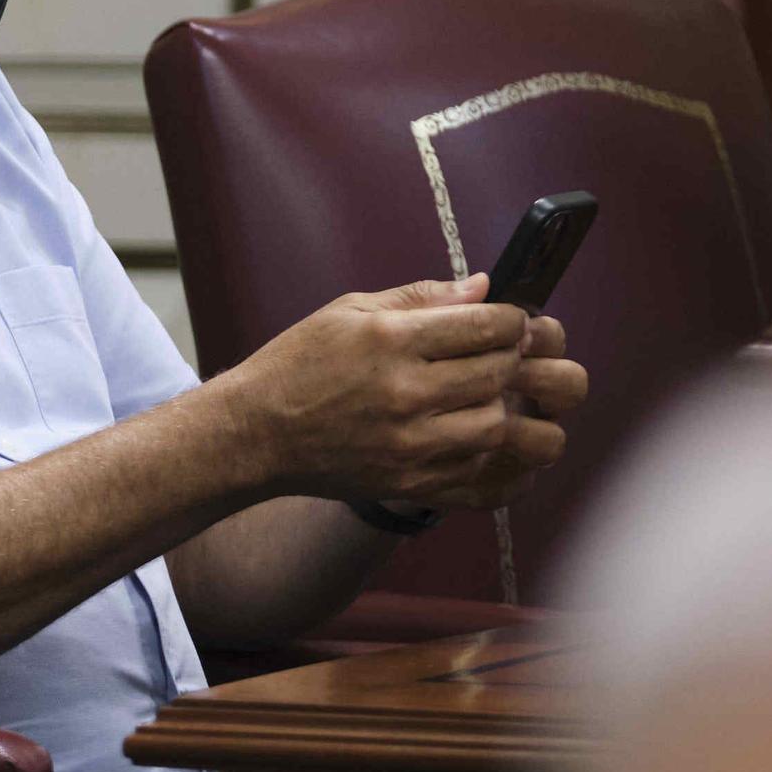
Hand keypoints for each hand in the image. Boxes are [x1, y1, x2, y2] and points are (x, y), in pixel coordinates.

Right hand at [224, 272, 540, 506]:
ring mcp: (409, 445)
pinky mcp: (410, 483)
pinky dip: (505, 463)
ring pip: (498, 427)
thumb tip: (482, 288)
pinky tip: (501, 443)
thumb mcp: (348, 310)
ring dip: (510, 409)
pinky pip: (483, 480)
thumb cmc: (298, 364)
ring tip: (500, 397)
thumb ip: (420, 297)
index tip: (509, 321)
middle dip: (515, 358)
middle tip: (507, 354)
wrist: (256, 432)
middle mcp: (404, 393)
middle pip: (498, 374)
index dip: (511, 319)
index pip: (485, 325)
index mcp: (389, 340)